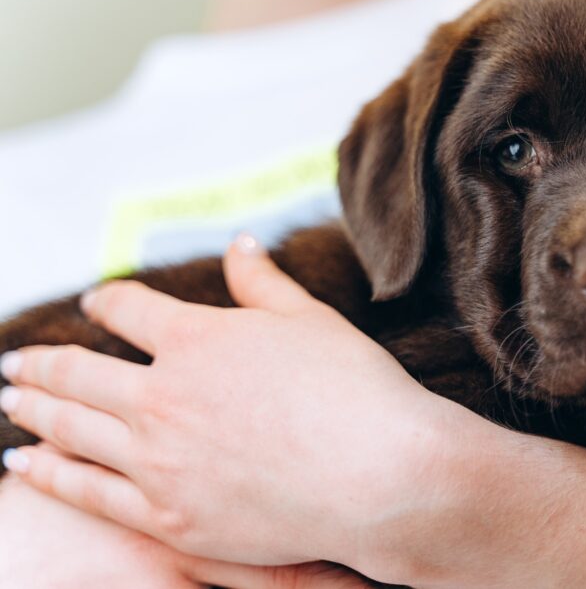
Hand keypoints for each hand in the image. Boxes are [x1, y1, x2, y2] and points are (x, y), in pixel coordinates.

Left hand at [0, 234, 463, 580]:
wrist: (378, 475)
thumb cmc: (354, 390)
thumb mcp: (310, 319)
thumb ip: (262, 282)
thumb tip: (238, 241)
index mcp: (196, 338)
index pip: (128, 309)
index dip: (107, 301)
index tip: (97, 302)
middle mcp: (162, 396)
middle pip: (78, 372)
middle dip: (41, 362)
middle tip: (15, 361)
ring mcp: (158, 460)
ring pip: (70, 429)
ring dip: (33, 410)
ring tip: (9, 401)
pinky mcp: (167, 515)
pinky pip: (88, 491)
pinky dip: (50, 474)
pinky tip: (26, 464)